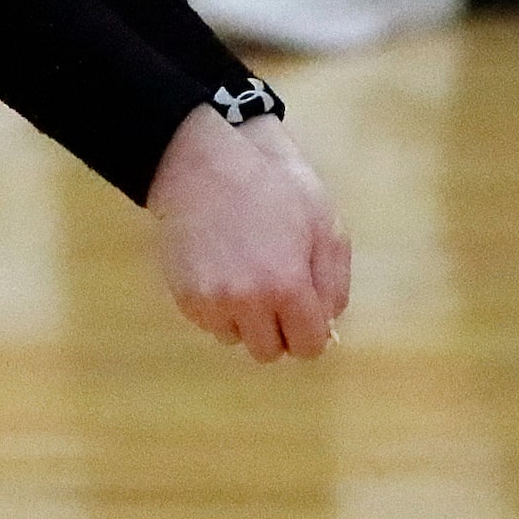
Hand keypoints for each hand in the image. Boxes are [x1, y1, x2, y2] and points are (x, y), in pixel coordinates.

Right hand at [145, 106, 349, 361]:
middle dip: (276, 329)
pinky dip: (216, 306)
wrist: (203, 167)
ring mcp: (210, 301)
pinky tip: (220, 270)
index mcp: (287, 287)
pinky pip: (207, 322)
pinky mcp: (184, 296)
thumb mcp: (325, 225)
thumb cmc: (273, 189)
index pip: (308, 347)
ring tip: (242, 276)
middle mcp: (247, 302)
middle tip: (273, 294)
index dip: (310, 330)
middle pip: (269, 352)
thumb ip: (334, 283)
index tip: (304, 311)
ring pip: (234, 339)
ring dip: (242, 319)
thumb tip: (327, 326)